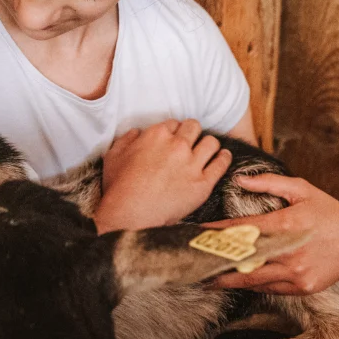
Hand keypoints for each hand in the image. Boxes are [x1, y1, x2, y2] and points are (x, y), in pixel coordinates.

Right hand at [94, 119, 231, 233]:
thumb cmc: (119, 187)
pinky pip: (221, 164)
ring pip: (211, 142)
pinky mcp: (202, 183)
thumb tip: (136, 132)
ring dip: (209, 144)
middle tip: (190, 142)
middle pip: (194, 127)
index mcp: (157, 135)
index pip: (173, 123)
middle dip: (192, 133)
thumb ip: (126, 139)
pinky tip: (222, 157)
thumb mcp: (114, 156)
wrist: (130, 214)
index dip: (173, 131)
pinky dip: (224, 158)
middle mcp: (177, 145)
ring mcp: (192, 164)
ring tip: (207, 150)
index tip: (173, 139)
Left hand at [207, 174, 338, 294]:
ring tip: (205, 278)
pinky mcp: (302, 287)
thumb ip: (269, 182)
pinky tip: (235, 283)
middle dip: (215, 260)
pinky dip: (252, 285)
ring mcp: (295, 273)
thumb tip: (239, 179)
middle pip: (242, 259)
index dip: (217, 233)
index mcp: (286, 225)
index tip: (198, 233)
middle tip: (192, 261)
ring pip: (252, 280)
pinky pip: (269, 288)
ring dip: (227, 279)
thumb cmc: (328, 212)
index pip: (242, 230)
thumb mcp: (302, 190)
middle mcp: (288, 251)